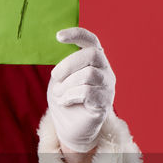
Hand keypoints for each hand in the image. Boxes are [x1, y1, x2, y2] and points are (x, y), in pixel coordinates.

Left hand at [48, 27, 115, 153]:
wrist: (70, 128)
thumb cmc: (65, 99)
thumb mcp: (60, 79)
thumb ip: (63, 65)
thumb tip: (59, 54)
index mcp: (94, 60)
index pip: (91, 40)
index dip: (77, 34)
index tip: (58, 37)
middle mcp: (105, 70)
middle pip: (92, 54)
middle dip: (69, 64)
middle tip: (55, 76)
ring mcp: (107, 87)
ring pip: (89, 74)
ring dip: (68, 84)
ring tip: (59, 94)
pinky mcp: (105, 103)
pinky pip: (88, 92)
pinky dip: (71, 95)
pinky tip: (65, 101)